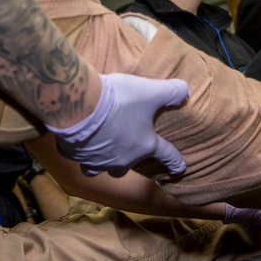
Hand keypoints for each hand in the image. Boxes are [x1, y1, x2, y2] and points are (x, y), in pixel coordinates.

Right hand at [48, 73, 189, 176]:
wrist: (80, 107)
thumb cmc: (120, 100)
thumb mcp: (151, 91)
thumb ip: (171, 92)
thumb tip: (185, 91)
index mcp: (143, 145)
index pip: (166, 155)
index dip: (175, 161)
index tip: (180, 169)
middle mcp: (121, 160)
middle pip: (126, 168)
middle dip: (129, 160)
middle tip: (127, 147)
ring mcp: (97, 161)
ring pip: (101, 168)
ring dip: (104, 160)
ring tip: (101, 148)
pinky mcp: (75, 156)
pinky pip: (80, 158)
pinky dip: (81, 151)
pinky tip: (79, 139)